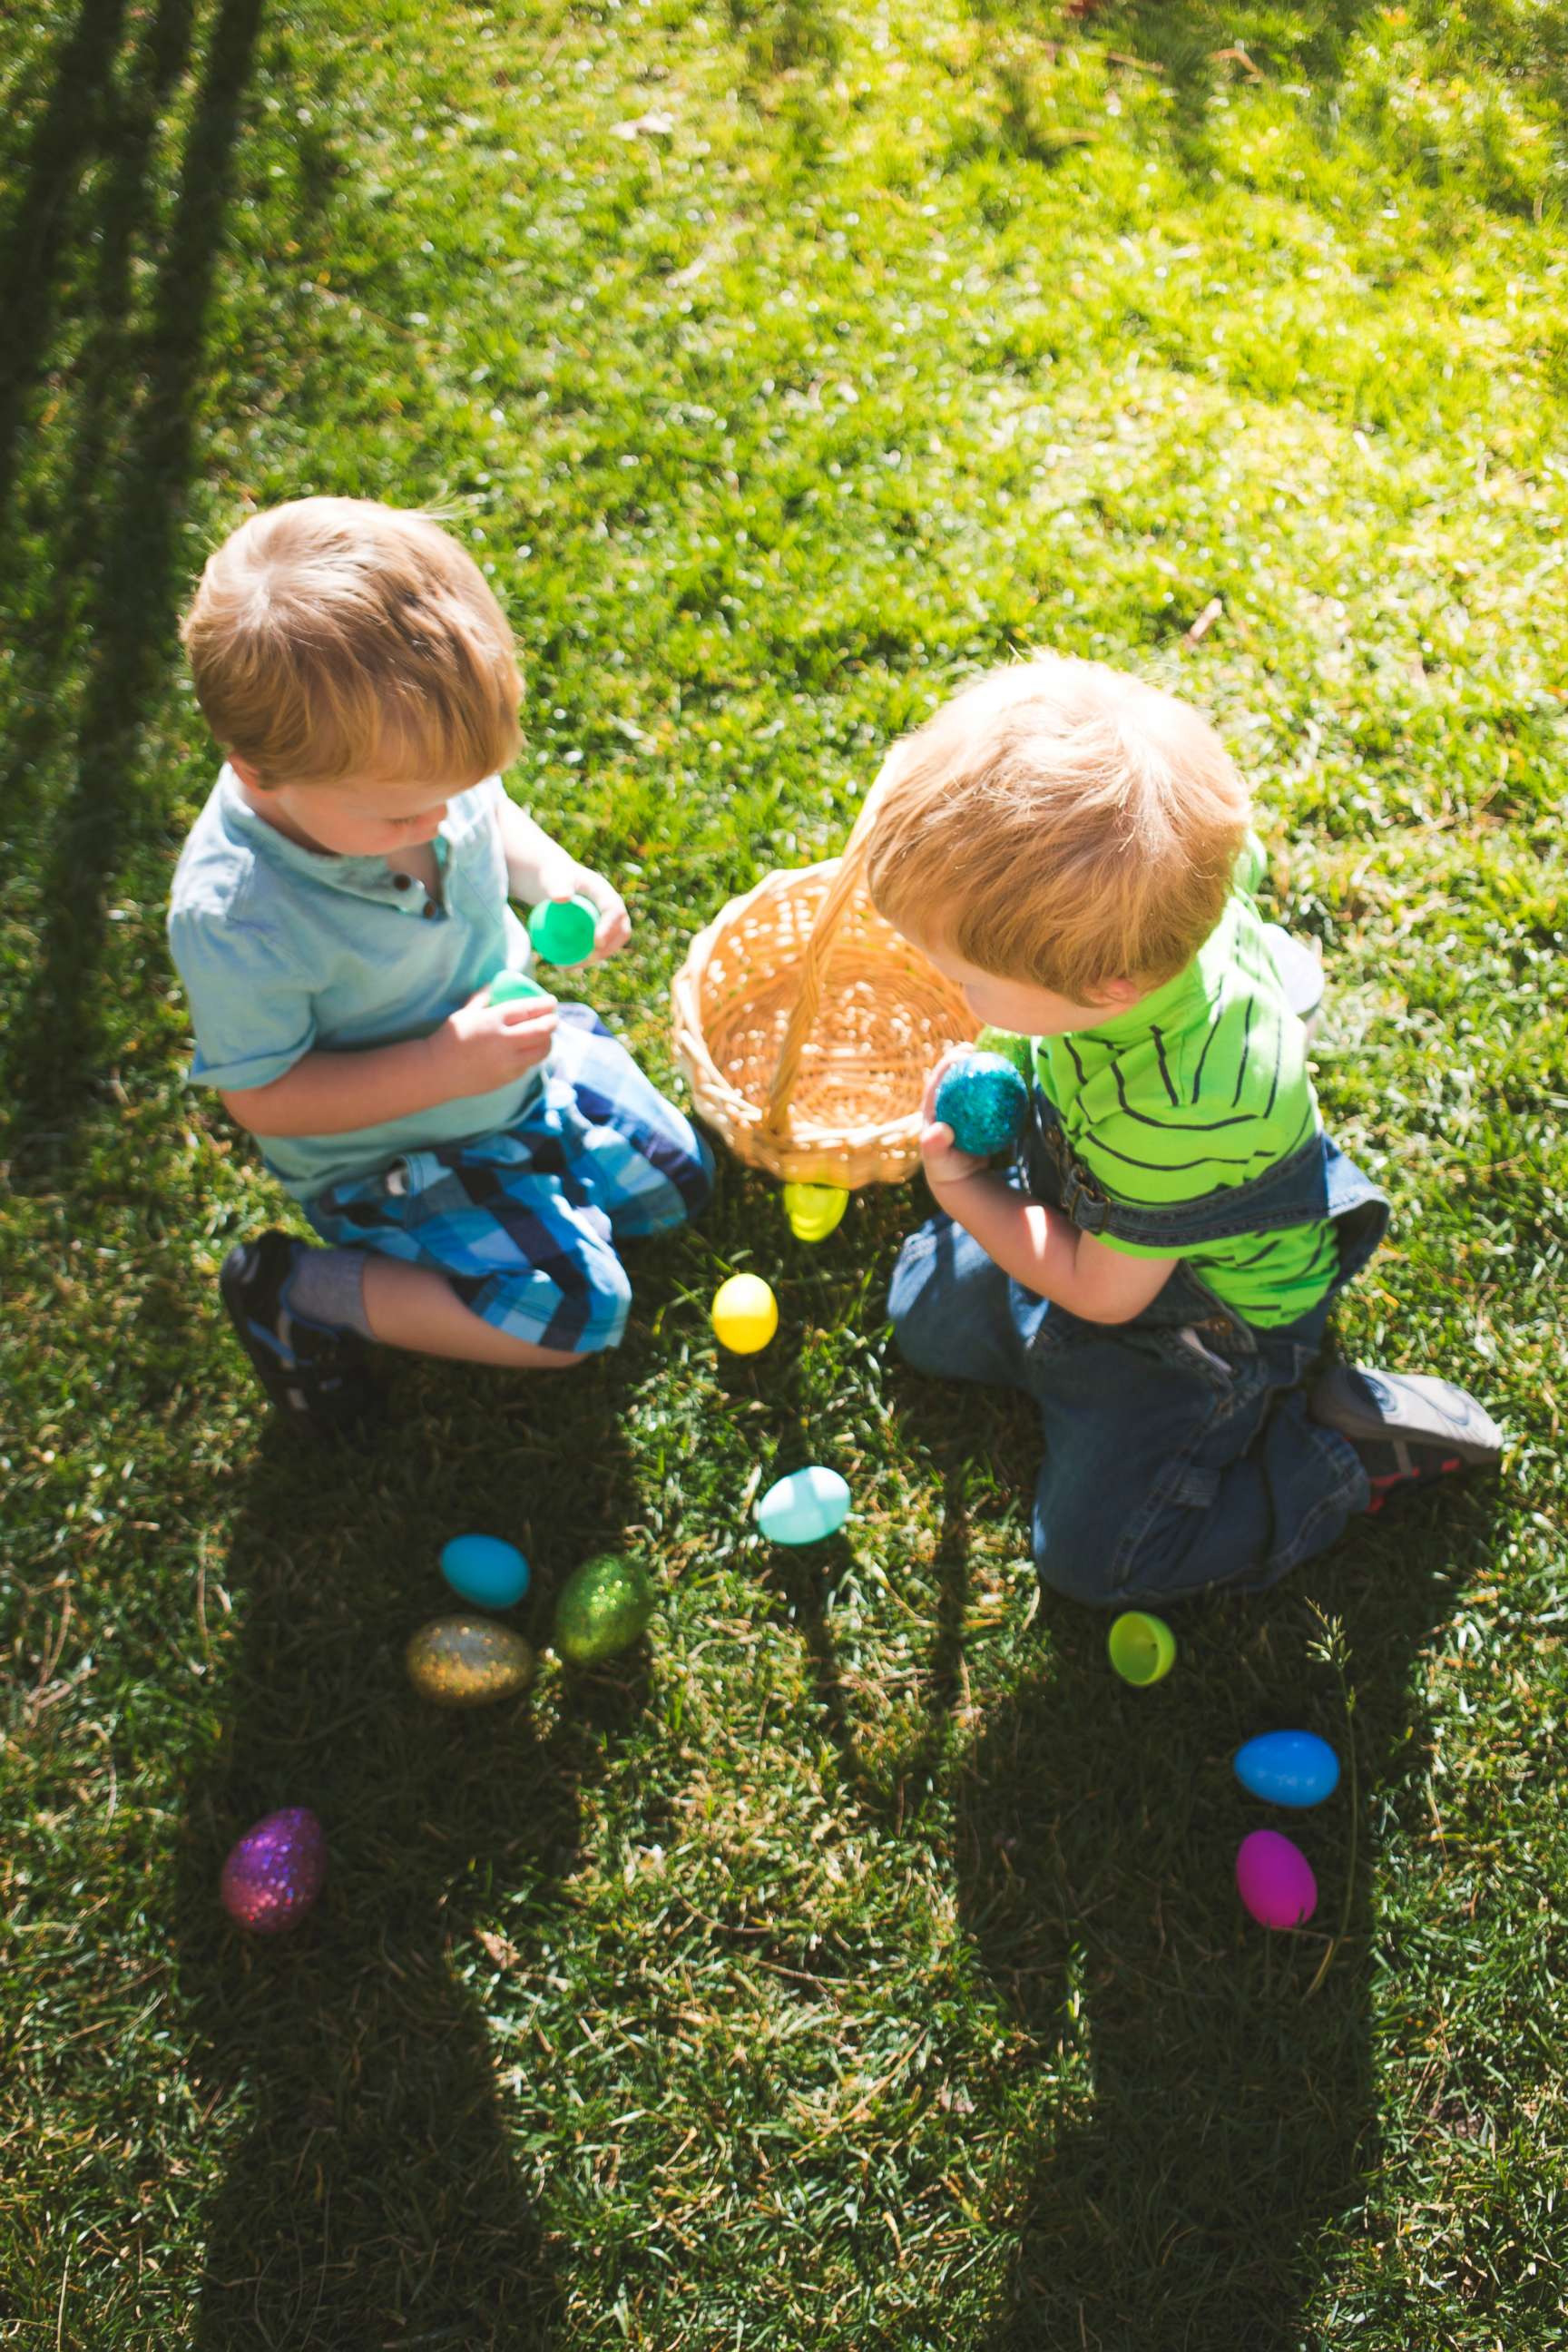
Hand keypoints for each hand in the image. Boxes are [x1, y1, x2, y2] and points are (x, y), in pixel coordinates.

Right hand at [432, 988, 557, 1098]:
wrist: (437, 1071)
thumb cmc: (451, 1037)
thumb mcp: (466, 1012)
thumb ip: (484, 997)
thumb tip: (498, 984)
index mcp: (492, 1021)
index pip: (527, 1010)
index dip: (544, 1005)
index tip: (552, 1002)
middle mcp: (503, 1042)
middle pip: (541, 1030)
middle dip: (552, 1022)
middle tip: (554, 1018)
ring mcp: (507, 1062)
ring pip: (541, 1050)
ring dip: (548, 1040)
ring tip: (546, 1035)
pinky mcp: (508, 1078)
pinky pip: (529, 1064)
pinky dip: (533, 1055)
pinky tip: (530, 1049)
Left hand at [537, 864, 630, 963]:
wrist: (552, 881)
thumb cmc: (553, 876)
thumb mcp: (553, 878)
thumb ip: (557, 885)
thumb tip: (561, 898)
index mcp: (604, 893)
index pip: (614, 911)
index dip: (609, 928)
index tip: (596, 943)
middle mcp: (611, 908)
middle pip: (621, 932)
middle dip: (608, 949)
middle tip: (586, 959)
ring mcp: (606, 922)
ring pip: (610, 945)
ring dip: (594, 959)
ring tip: (569, 967)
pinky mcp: (597, 931)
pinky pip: (597, 949)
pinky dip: (583, 959)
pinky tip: (563, 967)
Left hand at [919, 1051, 987, 1191]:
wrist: (961, 1177)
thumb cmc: (947, 1167)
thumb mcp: (939, 1159)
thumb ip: (935, 1146)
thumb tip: (940, 1131)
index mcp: (931, 1108)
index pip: (936, 1080)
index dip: (947, 1064)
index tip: (962, 1055)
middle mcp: (945, 1104)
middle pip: (952, 1075)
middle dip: (962, 1057)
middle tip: (977, 1047)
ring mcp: (960, 1108)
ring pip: (968, 1082)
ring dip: (978, 1067)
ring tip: (994, 1054)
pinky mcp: (974, 1114)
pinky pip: (984, 1096)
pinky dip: (994, 1087)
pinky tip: (1009, 1079)